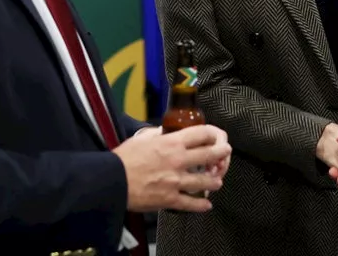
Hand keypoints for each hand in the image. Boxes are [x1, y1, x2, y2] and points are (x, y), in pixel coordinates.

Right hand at [114, 124, 229, 212]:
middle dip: (221, 154)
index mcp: (171, 143)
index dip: (212, 134)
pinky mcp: (170, 199)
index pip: (201, 134)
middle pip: (209, 155)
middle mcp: (178, 160)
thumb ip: (156, 134)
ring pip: (205, 181)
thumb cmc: (123, 159)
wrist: (112, 181)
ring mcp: (176, 181)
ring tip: (217, 182)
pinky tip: (207, 205)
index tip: (216, 137)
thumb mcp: (141, 138)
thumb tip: (163, 131)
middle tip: (225, 153)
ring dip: (214, 181)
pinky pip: (190, 203)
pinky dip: (201, 205)